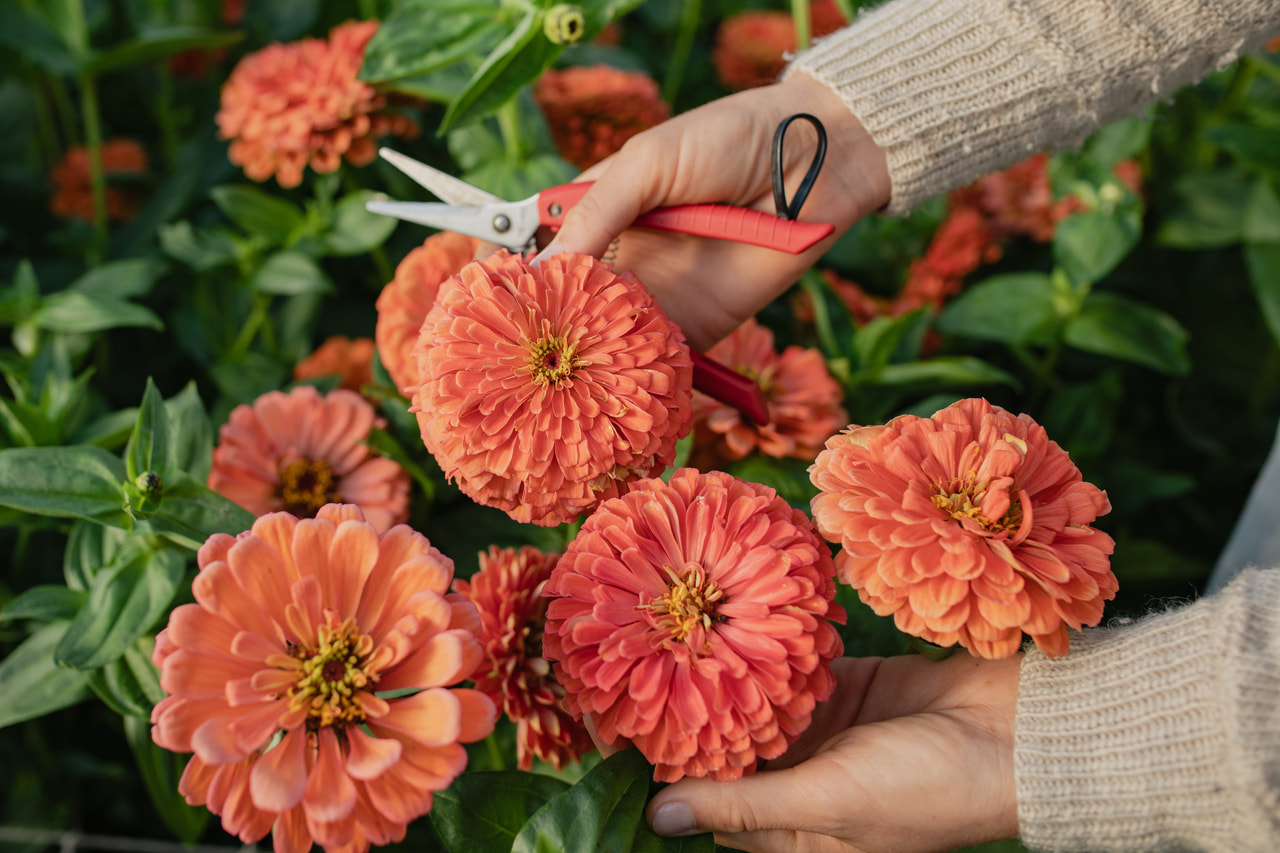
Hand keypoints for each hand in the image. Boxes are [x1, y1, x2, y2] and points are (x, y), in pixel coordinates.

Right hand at [536, 73, 889, 350]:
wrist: (812, 163)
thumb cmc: (726, 141)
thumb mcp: (647, 164)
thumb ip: (595, 213)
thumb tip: (542, 268)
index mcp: (599, 211)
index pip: (540, 248)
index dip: (512, 271)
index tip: (488, 294)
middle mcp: (622, 260)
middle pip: (566, 303)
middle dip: (541, 326)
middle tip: (514, 350)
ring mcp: (658, 297)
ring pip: (604, 339)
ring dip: (581, 357)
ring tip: (549, 376)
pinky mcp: (697, 328)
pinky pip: (657, 360)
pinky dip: (632, 375)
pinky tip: (605, 384)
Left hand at [643, 653, 1021, 852]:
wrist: (1017, 734)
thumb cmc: (927, 788)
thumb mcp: (830, 803)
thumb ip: (746, 804)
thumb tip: (660, 820)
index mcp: (799, 834)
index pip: (717, 809)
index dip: (676, 776)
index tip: (629, 729)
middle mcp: (806, 784)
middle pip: (732, 752)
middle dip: (697, 717)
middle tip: (645, 667)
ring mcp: (826, 732)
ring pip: (758, 704)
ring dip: (728, 677)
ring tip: (675, 639)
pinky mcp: (846, 686)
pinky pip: (793, 669)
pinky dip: (769, 651)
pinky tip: (731, 623)